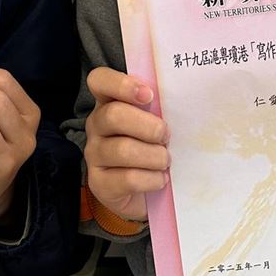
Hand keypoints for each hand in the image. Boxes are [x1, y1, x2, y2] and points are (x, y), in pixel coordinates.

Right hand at [83, 67, 168, 222]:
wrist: (146, 195)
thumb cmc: (153, 149)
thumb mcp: (155, 124)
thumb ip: (160, 108)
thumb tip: (181, 96)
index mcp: (109, 103)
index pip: (99, 80)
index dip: (121, 84)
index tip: (149, 95)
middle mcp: (96, 125)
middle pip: (114, 115)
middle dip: (149, 127)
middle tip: (166, 137)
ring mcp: (94, 154)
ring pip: (123, 149)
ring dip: (154, 156)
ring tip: (165, 161)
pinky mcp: (99, 183)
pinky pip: (128, 178)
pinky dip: (151, 179)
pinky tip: (160, 179)